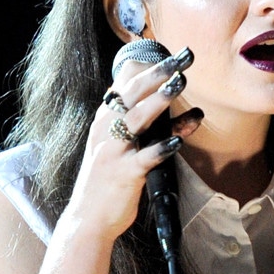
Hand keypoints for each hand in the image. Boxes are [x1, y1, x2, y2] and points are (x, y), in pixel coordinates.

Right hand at [63, 45, 201, 239]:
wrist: (89, 218)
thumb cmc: (110, 179)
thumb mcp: (120, 145)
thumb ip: (140, 122)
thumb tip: (165, 96)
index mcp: (105, 120)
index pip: (126, 85)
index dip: (150, 67)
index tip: (176, 55)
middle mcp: (106, 130)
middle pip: (133, 94)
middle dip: (159, 73)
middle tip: (184, 58)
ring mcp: (113, 151)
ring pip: (137, 119)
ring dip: (160, 100)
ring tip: (180, 84)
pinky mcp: (124, 174)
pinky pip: (145, 157)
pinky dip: (162, 147)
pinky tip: (178, 140)